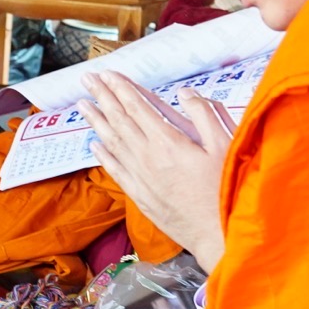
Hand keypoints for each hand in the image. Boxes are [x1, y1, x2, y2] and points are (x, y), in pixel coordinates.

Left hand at [83, 75, 231, 266]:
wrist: (216, 234)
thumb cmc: (226, 189)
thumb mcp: (225, 145)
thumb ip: (205, 115)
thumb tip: (185, 93)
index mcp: (168, 141)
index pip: (137, 107)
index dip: (121, 88)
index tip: (107, 74)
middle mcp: (147, 157)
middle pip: (119, 120)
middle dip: (102, 97)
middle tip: (87, 80)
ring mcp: (140, 177)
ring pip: (112, 142)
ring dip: (96, 121)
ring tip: (82, 105)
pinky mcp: (140, 196)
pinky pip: (115, 170)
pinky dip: (103, 155)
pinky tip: (94, 144)